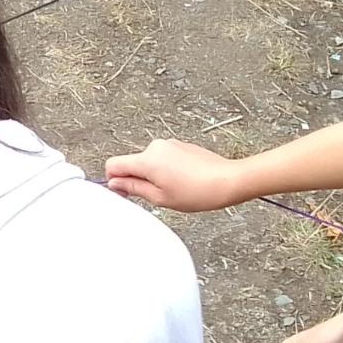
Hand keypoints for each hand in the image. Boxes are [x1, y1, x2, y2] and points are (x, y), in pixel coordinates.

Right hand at [104, 138, 247, 211]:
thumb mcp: (160, 198)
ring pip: (149, 162)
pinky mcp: (181, 146)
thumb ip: (133, 189)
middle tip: (156, 195)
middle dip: (138, 179)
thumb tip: (116, 184)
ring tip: (174, 189)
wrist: (228, 180)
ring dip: (154, 175)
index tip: (124, 192)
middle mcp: (156, 147)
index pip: (113, 165)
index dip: (114, 180)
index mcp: (147, 160)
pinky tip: (183, 182)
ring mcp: (170, 144)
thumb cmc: (199, 191)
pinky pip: (163, 158)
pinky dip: (167, 170)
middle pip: (132, 163)